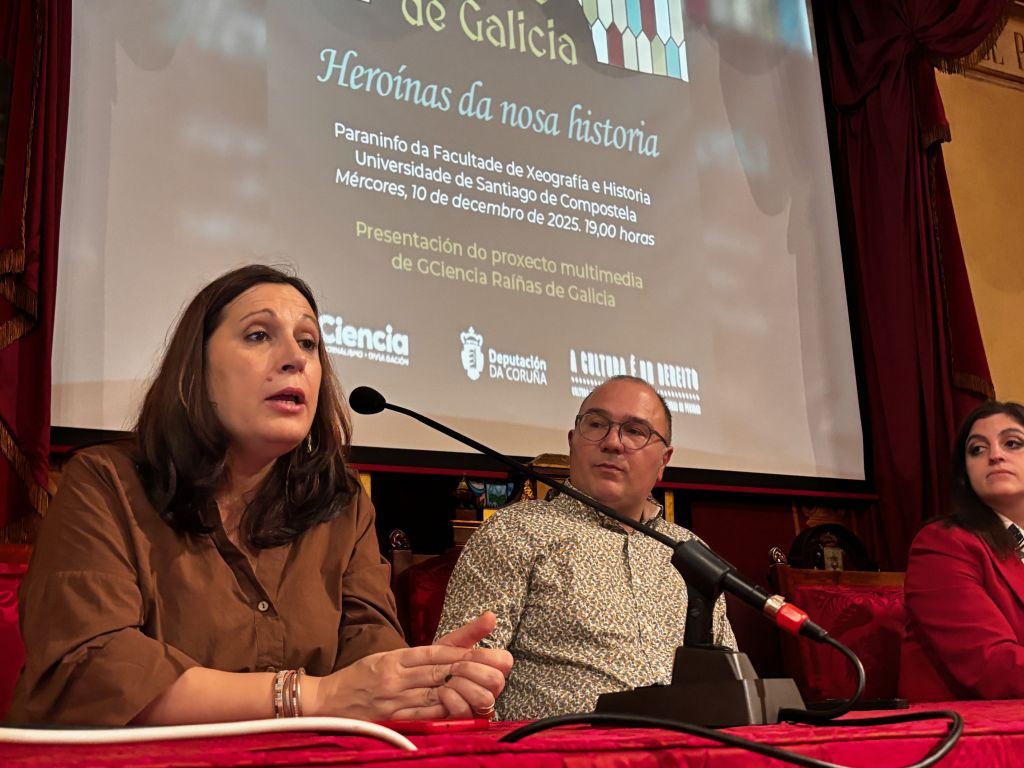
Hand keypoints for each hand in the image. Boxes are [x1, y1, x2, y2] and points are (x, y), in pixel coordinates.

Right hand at [306, 612, 511, 720]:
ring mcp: (393, 698)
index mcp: (397, 657)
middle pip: (441, 670)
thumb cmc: (363, 678)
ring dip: (466, 691)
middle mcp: (396, 675)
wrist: (326, 702)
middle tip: (501, 668)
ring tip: (490, 690)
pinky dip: (444, 713)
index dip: (466, 650)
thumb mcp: (391, 657)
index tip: (491, 651)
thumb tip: (454, 644)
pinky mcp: (391, 718)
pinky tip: (464, 711)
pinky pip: (422, 715)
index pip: (437, 651)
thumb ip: (424, 653)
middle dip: (474, 669)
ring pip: (436, 693)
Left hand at [434, 611, 512, 717]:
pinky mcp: (462, 721)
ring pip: (483, 699)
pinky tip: (441, 692)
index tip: (467, 654)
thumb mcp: (453, 643)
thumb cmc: (437, 661)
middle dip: (471, 670)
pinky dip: (452, 699)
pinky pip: (465, 712)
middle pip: (496, 681)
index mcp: (491, 669)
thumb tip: (491, 615)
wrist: (414, 678)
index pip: (505, 662)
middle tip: (453, 667)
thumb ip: (472, 631)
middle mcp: (489, 690)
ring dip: (462, 685)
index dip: (486, 656)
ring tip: (446, 680)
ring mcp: (477, 708)